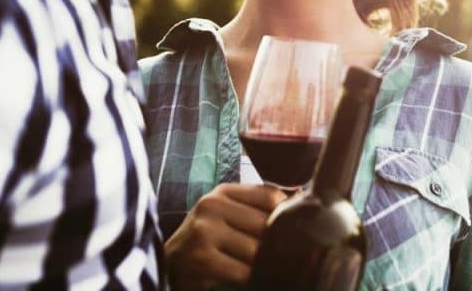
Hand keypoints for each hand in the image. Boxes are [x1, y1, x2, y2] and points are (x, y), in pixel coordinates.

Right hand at [165, 183, 286, 289]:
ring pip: (256, 251)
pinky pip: (243, 272)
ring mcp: (205, 231)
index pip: (270, 196)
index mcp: (223, 192)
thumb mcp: (227, 215)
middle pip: (266, 224)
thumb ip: (257, 206)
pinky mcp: (203, 258)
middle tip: (278, 256)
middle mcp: (212, 205)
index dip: (285, 216)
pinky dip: (250, 280)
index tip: (290, 230)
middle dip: (275, 245)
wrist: (170, 266)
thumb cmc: (206, 240)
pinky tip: (246, 280)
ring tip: (261, 269)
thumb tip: (302, 199)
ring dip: (263, 265)